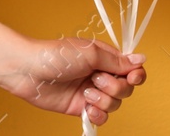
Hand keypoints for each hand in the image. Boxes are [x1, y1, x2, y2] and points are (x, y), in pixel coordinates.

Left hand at [0, 37, 145, 125]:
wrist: (29, 71)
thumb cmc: (55, 55)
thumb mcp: (90, 53)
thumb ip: (116, 60)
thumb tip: (141, 59)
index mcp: (103, 57)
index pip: (131, 68)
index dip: (136, 75)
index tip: (133, 77)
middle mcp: (99, 74)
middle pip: (126, 89)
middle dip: (116, 87)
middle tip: (96, 79)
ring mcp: (90, 91)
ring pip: (115, 104)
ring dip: (103, 100)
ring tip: (86, 92)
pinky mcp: (81, 107)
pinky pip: (102, 117)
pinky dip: (98, 114)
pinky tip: (88, 108)